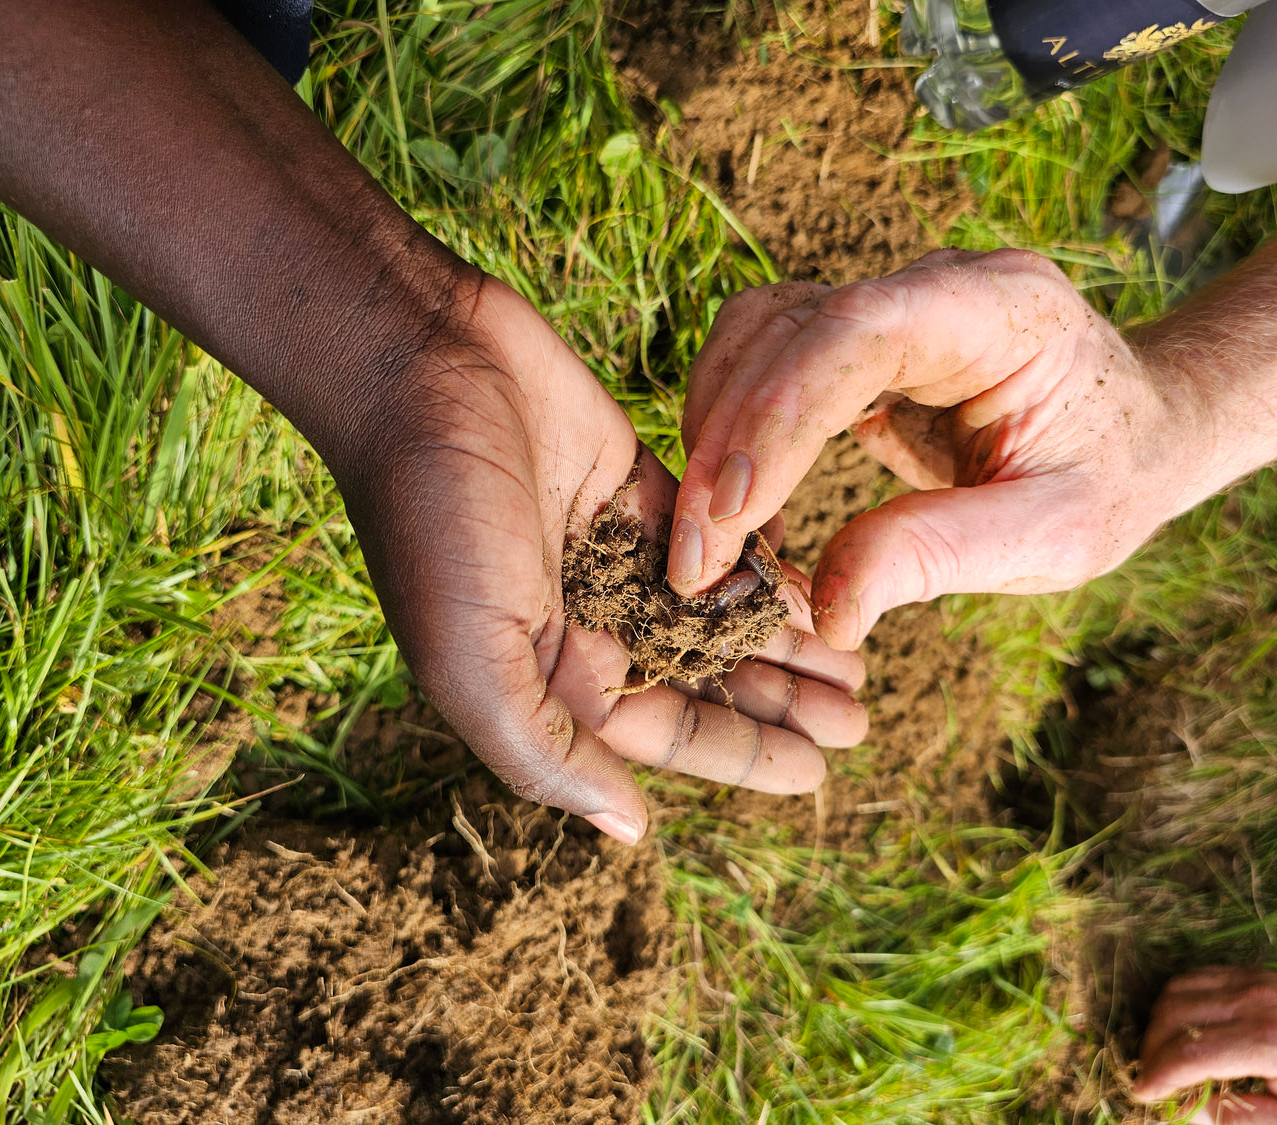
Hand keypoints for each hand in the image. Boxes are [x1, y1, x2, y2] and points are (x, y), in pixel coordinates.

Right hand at [332, 274, 867, 843]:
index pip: (663, 732)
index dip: (740, 755)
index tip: (817, 773)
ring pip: (716, 609)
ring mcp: (614, 549)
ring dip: (781, 636)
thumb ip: (546, 752)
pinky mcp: (637, 483)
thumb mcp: (473, 660)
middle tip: (861, 720)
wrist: (415, 365)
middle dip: (778, 703)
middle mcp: (585, 618)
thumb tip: (629, 831)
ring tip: (856, 658)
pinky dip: (760, 559)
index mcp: (546, 671)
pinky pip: (715, 537)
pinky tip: (812, 578)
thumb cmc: (431, 519)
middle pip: (702, 676)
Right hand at [667, 249, 1210, 648]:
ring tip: (708, 541)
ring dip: (714, 434)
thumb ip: (940, 555)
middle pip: (788, 331)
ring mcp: (887, 303)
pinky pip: (765, 363)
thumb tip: (827, 610)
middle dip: (727, 444)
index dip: (780, 414)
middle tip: (694, 563)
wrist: (1136, 431)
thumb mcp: (1055, 535)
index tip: (731, 512)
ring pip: (756, 336)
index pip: (858, 332)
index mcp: (1000, 309)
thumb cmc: (1110, 477)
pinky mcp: (854, 340)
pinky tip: (736, 507)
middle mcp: (931, 286)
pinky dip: (732, 431)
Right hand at [1134, 965, 1276, 1123]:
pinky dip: (1182, 1000)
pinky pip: (1202, 976)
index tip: (1142, 1097)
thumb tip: (1192, 1108)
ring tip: (1164, 1058)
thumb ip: (1246, 1119)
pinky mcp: (1264, 975)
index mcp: (1272, 1041)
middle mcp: (1259, 999)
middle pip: (1174, 1013)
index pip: (1188, 1053)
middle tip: (1151, 1083)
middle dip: (1151, 1049)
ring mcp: (1260, 980)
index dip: (1156, 1077)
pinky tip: (1187, 1030)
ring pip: (1181, 987)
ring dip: (1161, 1021)